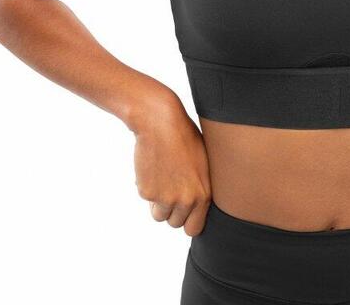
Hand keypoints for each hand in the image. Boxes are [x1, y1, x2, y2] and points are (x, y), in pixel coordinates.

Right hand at [133, 93, 211, 236]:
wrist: (160, 122)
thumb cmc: (184, 136)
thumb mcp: (203, 163)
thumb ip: (201, 187)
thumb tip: (194, 206)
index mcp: (203, 194)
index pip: (193, 228)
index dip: (187, 219)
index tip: (183, 209)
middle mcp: (186, 200)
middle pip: (175, 223)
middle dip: (171, 209)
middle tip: (170, 187)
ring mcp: (166, 198)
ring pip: (159, 214)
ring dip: (158, 201)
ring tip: (162, 176)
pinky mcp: (147, 192)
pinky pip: (146, 198)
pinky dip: (147, 187)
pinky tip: (153, 167)